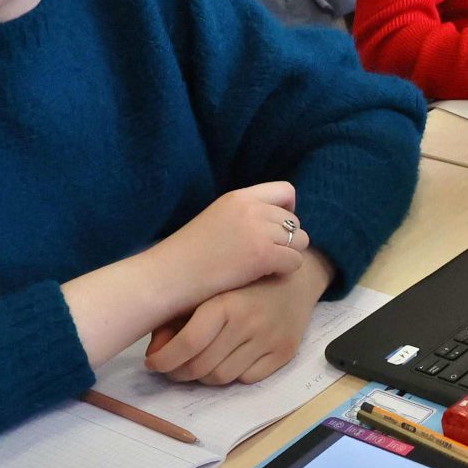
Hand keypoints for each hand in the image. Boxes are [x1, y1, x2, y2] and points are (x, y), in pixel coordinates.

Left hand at [146, 249, 334, 384]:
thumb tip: (154, 354)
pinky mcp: (284, 353)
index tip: (153, 362)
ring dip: (203, 376)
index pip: (189, 344)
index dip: (165, 359)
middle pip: (203, 366)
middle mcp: (250, 323)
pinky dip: (231, 375)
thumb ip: (177, 319)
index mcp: (227, 303)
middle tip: (171, 368)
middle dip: (179, 372)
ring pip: (223, 377)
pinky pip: (247, 379)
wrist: (297, 277)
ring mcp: (270, 340)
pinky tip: (226, 361)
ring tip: (196, 365)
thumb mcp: (208, 290)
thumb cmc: (244, 281)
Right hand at [154, 183, 311, 305]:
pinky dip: (285, 272)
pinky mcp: (262, 255)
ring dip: (289, 255)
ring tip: (267, 268)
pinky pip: (295, 261)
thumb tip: (272, 223)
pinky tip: (265, 277)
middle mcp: (251, 208)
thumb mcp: (216, 220)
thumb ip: (243, 216)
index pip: (286, 190)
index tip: (275, 230)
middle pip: (295, 220)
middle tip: (268, 257)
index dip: (287, 211)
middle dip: (287, 239)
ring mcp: (258, 230)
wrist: (167, 276)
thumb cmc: (186, 257)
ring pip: (300, 240)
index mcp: (238, 197)